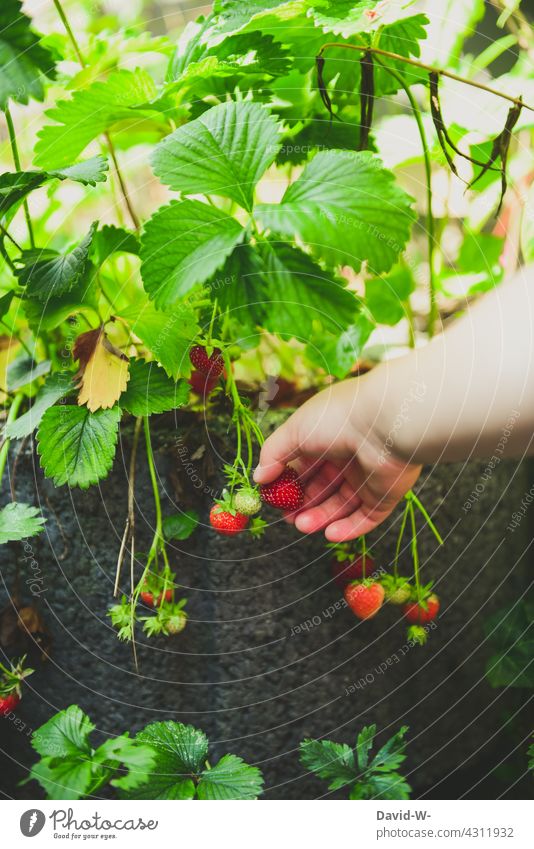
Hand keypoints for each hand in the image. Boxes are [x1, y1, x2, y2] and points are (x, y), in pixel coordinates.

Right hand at [253, 376, 420, 540]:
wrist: (386, 424)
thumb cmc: (337, 419)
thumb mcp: (293, 431)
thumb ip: (272, 454)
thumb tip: (258, 478)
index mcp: (327, 436)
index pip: (304, 465)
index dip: (288, 483)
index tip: (274, 498)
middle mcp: (347, 457)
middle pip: (321, 488)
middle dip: (303, 505)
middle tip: (288, 519)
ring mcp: (367, 477)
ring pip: (341, 505)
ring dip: (320, 518)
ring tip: (303, 525)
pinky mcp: (385, 494)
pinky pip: (366, 517)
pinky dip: (348, 528)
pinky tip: (330, 534)